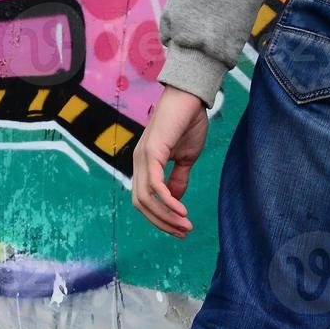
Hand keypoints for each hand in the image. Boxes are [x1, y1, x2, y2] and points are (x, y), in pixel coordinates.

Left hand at [132, 85, 207, 237]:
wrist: (190, 96)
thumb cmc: (188, 121)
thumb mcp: (186, 156)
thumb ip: (178, 177)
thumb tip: (175, 200)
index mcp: (145, 164)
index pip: (145, 200)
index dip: (160, 217)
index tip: (180, 228)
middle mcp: (139, 163)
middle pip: (141, 205)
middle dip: (162, 222)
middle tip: (184, 232)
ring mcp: (143, 158)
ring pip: (146, 199)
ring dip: (166, 216)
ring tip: (185, 224)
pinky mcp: (152, 152)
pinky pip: (155, 186)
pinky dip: (167, 202)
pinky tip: (181, 210)